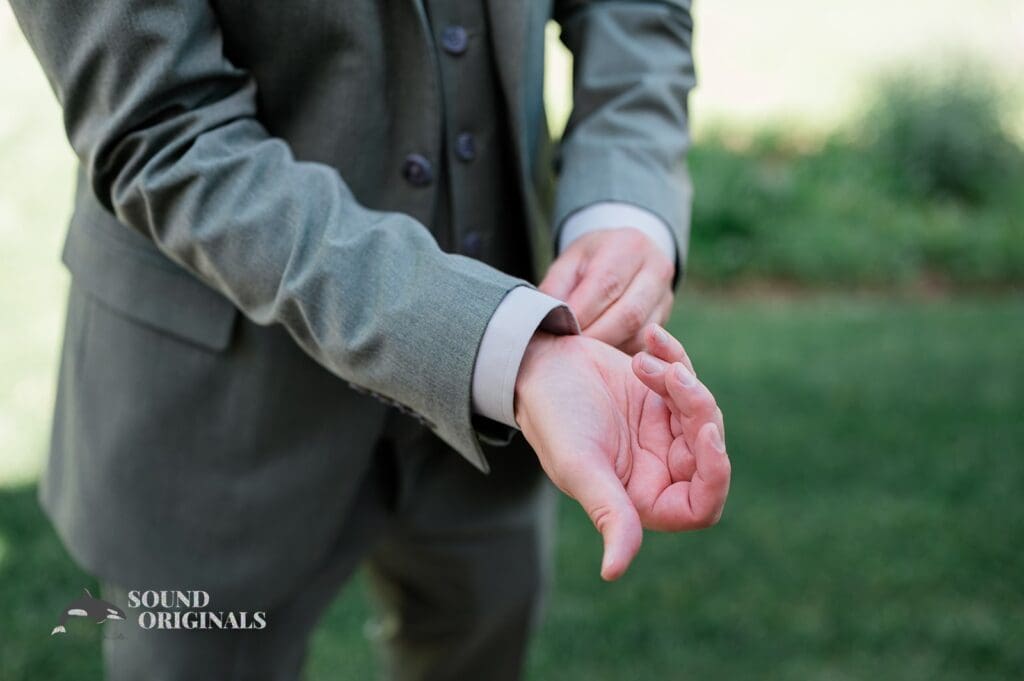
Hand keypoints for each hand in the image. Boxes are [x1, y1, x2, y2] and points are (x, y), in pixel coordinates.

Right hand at [515, 324, 730, 580]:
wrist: (536, 363)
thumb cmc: (551, 418)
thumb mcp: (579, 467)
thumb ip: (608, 513)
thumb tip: (614, 572)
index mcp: (640, 497)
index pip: (701, 505)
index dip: (716, 476)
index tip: (707, 433)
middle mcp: (656, 467)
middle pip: (708, 450)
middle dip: (698, 410)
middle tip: (674, 379)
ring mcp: (661, 431)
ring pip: (702, 410)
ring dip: (682, 379)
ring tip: (643, 361)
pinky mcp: (661, 395)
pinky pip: (688, 377)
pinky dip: (675, 355)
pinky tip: (652, 340)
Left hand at [539, 228, 674, 352]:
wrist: (627, 254)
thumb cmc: (593, 259)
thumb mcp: (570, 262)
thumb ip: (555, 288)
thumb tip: (543, 320)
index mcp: (628, 247)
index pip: (606, 285)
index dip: (582, 314)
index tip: (560, 333)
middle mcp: (656, 270)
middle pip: (629, 314)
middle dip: (596, 338)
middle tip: (570, 352)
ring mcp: (666, 296)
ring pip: (640, 335)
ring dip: (608, 350)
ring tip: (582, 358)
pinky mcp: (665, 320)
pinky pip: (645, 346)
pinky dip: (619, 355)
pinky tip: (600, 359)